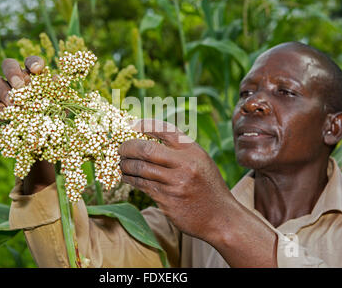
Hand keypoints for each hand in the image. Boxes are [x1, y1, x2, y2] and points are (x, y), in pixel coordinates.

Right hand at [0, 56, 54, 194]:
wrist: (46, 143)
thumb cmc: (58, 119)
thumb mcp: (64, 108)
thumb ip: (64, 96)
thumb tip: (69, 87)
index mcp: (36, 76)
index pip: (32, 62)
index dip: (33, 62)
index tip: (39, 70)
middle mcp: (19, 81)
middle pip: (8, 64)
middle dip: (13, 72)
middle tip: (22, 86)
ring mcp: (6, 94)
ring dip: (4, 91)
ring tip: (15, 103)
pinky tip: (8, 117)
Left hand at [118, 119, 237, 243]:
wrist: (221, 218)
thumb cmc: (208, 187)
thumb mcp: (201, 161)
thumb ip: (180, 150)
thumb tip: (150, 137)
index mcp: (193, 151)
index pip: (164, 130)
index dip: (144, 124)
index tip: (131, 124)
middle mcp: (184, 165)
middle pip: (145, 149)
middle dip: (127, 147)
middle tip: (120, 149)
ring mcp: (175, 183)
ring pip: (140, 169)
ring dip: (125, 165)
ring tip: (121, 163)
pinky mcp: (166, 200)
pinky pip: (141, 185)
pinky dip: (130, 179)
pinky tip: (127, 177)